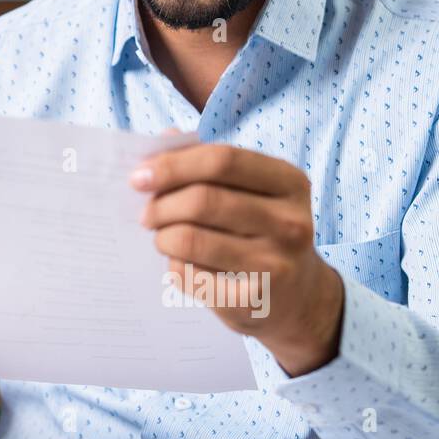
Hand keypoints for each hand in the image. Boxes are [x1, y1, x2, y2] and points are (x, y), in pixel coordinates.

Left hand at [131, 139, 344, 376]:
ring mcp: (275, 263)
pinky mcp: (253, 299)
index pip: (222, 160)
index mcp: (288, 182)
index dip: (173, 165)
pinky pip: (191, 276)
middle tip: (146, 214)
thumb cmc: (261, 230)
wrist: (300, 296)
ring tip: (162, 238)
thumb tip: (162, 139)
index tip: (139, 177)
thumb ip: (207, 162)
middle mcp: (290, 222)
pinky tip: (180, 264)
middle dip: (160, 205)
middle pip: (202, 200)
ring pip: (191, 240)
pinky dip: (173, 266)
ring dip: (162, 237)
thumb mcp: (249, 191)